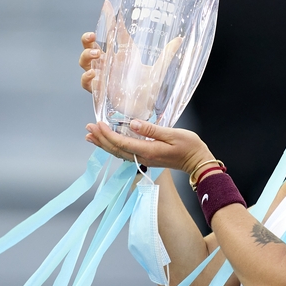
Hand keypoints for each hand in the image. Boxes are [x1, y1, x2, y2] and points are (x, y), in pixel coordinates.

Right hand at [78, 1, 182, 121]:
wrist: (145, 108)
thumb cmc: (149, 88)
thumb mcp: (159, 69)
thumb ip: (167, 54)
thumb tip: (180, 39)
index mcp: (123, 52)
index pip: (113, 32)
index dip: (108, 18)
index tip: (107, 5)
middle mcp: (110, 62)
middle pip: (90, 45)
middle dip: (87, 39)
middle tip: (93, 37)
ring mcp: (103, 75)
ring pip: (85, 61)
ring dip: (86, 55)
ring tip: (96, 54)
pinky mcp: (100, 90)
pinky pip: (87, 82)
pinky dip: (87, 77)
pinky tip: (94, 74)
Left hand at [85, 120, 214, 174]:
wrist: (198, 162)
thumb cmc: (189, 146)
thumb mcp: (173, 134)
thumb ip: (151, 130)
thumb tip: (133, 124)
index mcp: (148, 150)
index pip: (122, 142)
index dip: (107, 134)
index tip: (98, 123)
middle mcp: (143, 157)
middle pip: (116, 149)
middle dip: (100, 139)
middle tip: (87, 128)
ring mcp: (145, 159)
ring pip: (119, 152)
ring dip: (104, 144)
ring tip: (91, 136)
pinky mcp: (147, 158)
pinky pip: (125, 153)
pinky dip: (114, 147)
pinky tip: (108, 144)